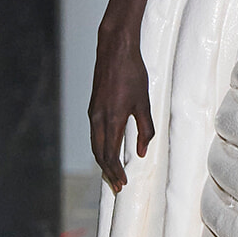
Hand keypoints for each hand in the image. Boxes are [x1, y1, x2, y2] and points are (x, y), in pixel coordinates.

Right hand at [89, 25, 154, 192]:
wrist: (115, 50)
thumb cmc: (133, 74)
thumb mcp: (144, 103)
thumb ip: (145, 130)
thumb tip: (142, 153)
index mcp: (112, 120)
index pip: (110, 155)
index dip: (116, 173)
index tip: (123, 184)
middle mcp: (98, 119)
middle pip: (99, 154)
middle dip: (108, 173)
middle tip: (118, 186)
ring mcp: (93, 113)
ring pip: (95, 145)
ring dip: (103, 162)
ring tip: (113, 174)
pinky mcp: (93, 107)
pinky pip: (94, 134)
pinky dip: (100, 148)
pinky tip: (108, 152)